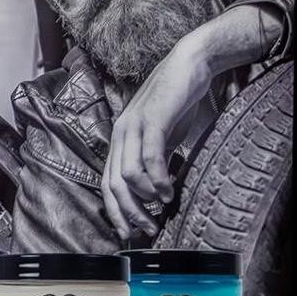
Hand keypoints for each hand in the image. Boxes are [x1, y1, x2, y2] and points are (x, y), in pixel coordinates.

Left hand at [102, 3, 276, 240]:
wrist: (190, 64)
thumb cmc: (177, 102)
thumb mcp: (162, 136)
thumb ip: (154, 160)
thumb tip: (156, 191)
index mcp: (119, 139)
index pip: (107, 182)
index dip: (116, 210)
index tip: (129, 231)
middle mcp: (120, 133)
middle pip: (113, 183)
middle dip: (129, 211)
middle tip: (146, 227)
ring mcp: (133, 125)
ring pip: (127, 173)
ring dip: (144, 197)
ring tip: (161, 206)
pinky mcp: (152, 118)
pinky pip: (149, 156)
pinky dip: (157, 178)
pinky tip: (167, 190)